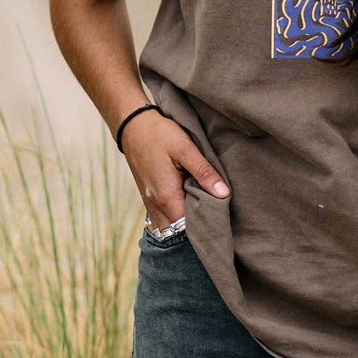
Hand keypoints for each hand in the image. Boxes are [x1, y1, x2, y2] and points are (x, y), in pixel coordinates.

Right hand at [121, 109, 229, 227]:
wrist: (133, 126)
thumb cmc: (159, 135)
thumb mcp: (185, 149)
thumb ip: (204, 172)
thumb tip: (224, 194)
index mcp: (166, 197)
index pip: (189, 227)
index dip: (205, 225)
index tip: (221, 218)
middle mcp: (156, 206)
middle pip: (179, 231)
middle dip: (197, 227)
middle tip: (216, 215)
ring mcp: (150, 204)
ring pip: (171, 226)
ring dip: (186, 223)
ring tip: (203, 211)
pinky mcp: (149, 199)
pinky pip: (164, 218)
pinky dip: (176, 217)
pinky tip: (189, 205)